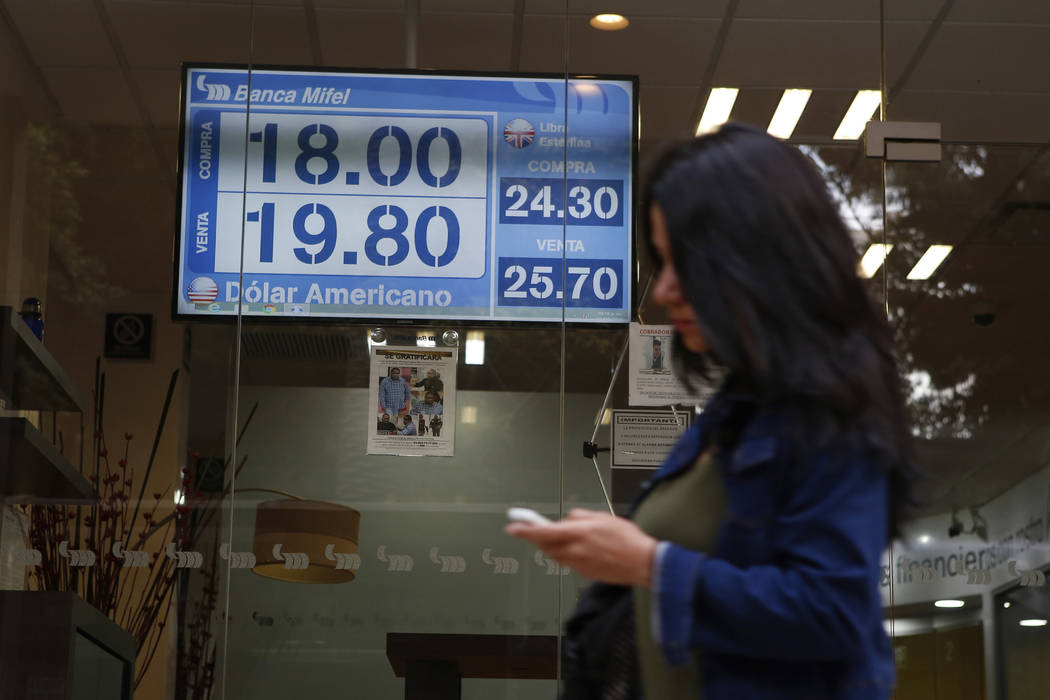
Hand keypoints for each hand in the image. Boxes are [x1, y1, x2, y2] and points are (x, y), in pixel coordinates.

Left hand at [505, 508, 657, 586]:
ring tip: (563, 538)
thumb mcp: (603, 517)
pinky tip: (580, 549)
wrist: (642, 563)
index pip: (544, 533)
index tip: (513, 528)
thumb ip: (581, 517)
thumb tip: (568, 519)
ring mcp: (579, 564)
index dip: (525, 531)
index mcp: (579, 533)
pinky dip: (567, 554)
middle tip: (534, 530)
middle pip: (546, 546)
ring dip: (552, 547)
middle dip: (538, 538)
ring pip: (556, 555)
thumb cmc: (627, 539)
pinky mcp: (584, 574)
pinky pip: (568, 562)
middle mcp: (575, 551)